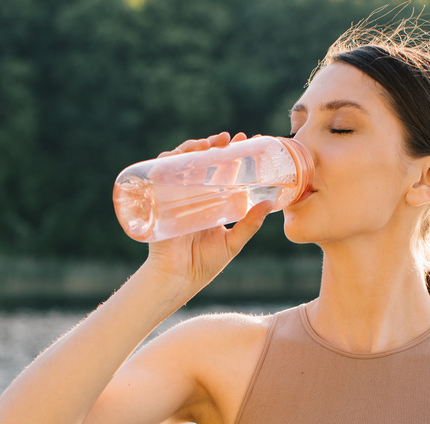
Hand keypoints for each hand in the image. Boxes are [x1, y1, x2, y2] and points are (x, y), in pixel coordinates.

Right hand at [143, 131, 275, 296]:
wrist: (177, 279)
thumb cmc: (203, 265)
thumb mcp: (232, 242)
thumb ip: (250, 224)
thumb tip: (269, 203)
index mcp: (213, 201)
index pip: (224, 170)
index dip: (234, 154)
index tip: (248, 141)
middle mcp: (194, 195)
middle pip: (203, 161)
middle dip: (215, 145)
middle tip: (230, 138)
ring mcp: (176, 196)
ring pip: (182, 163)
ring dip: (193, 147)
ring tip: (209, 143)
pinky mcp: (160, 201)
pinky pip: (160, 174)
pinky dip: (167, 160)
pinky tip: (179, 154)